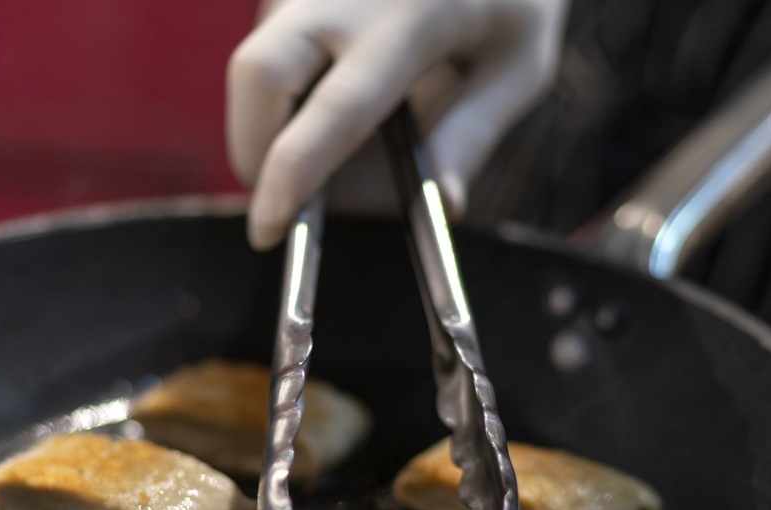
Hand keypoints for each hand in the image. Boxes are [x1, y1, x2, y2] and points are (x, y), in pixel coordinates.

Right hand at [227, 0, 567, 249]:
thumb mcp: (519, 66)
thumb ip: (472, 135)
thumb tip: (439, 206)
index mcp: (411, 18)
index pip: (337, 109)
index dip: (293, 176)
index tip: (271, 228)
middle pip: (257, 74)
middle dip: (251, 147)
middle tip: (279, 197)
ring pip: (254, 58)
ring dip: (269, 115)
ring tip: (328, 134)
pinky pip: (269, 36)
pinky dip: (285, 81)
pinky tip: (334, 80)